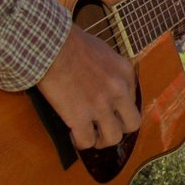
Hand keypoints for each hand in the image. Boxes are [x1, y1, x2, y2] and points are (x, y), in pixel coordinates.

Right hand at [37, 23, 138, 149]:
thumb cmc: (70, 43)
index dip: (121, 110)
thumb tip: (105, 84)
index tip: (110, 112)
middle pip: (132, 124)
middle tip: (105, 128)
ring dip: (101, 140)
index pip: (134, 100)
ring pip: (113, 138)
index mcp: (125, 73)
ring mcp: (101, 106)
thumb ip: (110, 70)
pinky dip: (80, 142)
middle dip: (119, 129)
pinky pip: (86, 141)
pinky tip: (73, 135)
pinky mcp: (80, 117)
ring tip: (90, 135)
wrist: (50, 46)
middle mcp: (119, 91)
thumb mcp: (103, 52)